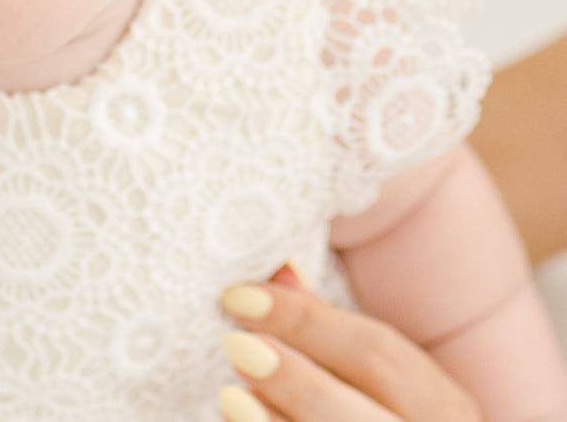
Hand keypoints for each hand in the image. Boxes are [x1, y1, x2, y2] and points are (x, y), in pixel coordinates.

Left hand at [217, 265, 479, 420]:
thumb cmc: (384, 416)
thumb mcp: (378, 378)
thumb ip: (325, 328)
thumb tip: (278, 269)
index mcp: (444, 408)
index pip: (380, 354)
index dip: (306, 321)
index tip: (238, 297)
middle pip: (366, 420)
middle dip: (299, 383)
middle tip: (236, 346)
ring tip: (230, 398)